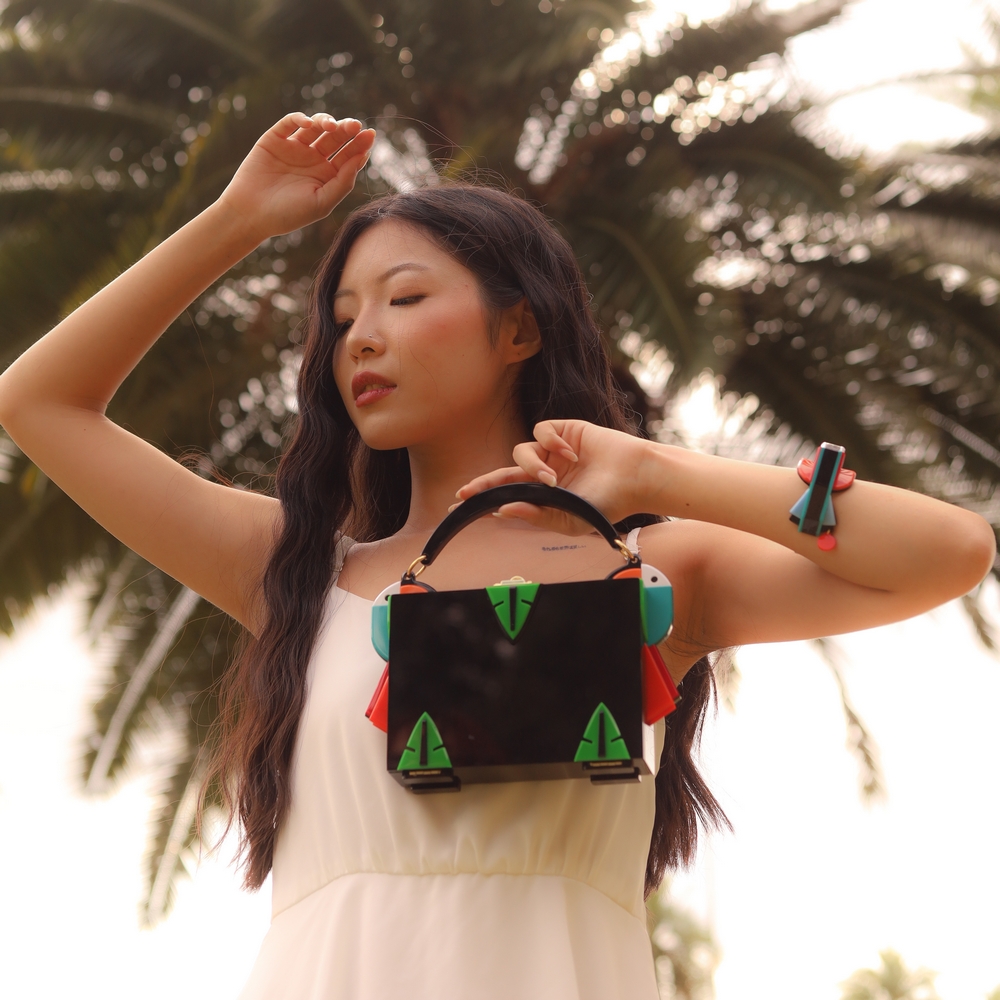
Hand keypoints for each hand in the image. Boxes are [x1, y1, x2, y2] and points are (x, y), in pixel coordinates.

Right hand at [216, 113, 375, 241]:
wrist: (251, 214)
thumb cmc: (288, 215)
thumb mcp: (321, 202)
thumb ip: (343, 182)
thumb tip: (362, 157)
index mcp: (327, 175)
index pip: (348, 155)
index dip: (360, 145)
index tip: (370, 136)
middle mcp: (313, 159)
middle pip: (335, 138)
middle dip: (346, 130)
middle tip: (354, 126)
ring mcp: (294, 147)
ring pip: (316, 127)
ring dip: (326, 122)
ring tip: (332, 127)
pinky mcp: (275, 139)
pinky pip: (290, 122)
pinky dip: (301, 119)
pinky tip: (309, 125)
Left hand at [454, 419, 651, 533]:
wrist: (634, 478)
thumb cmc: (606, 504)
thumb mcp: (568, 518)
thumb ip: (536, 515)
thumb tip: (501, 511)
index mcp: (544, 495)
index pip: (506, 496)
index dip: (483, 500)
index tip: (457, 507)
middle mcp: (544, 472)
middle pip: (503, 473)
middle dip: (484, 483)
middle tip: (465, 493)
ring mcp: (552, 451)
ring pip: (521, 453)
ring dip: (532, 467)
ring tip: (553, 479)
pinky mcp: (563, 430)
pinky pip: (541, 431)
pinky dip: (550, 442)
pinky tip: (569, 454)